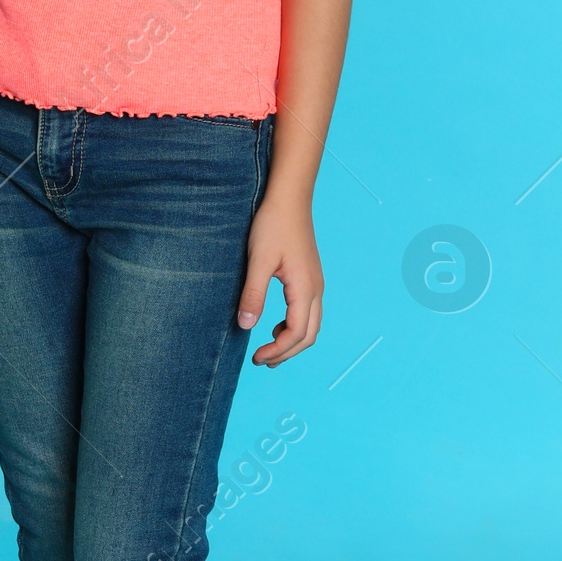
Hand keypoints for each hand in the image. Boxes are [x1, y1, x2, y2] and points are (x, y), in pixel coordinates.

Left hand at [237, 187, 323, 365]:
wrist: (289, 199)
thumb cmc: (274, 225)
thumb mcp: (259, 260)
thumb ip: (253, 294)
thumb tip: (246, 326)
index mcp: (304, 288)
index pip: (296, 333)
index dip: (277, 351)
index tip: (256, 358)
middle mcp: (315, 289)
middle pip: (309, 335)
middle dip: (286, 353)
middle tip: (261, 361)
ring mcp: (315, 284)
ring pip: (311, 325)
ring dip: (292, 342)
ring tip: (269, 350)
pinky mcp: (310, 278)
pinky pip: (308, 312)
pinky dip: (295, 327)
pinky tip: (275, 325)